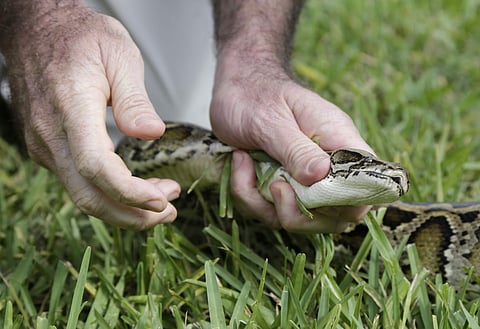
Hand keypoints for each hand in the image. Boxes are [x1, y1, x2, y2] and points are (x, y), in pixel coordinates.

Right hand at [1, 4, 179, 228]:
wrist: (36, 30)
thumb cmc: (80, 37)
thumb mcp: (119, 55)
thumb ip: (134, 100)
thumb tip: (151, 134)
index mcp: (72, 107)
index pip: (96, 166)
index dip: (130, 191)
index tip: (162, 200)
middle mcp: (51, 134)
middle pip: (88, 195)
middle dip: (131, 215)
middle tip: (168, 213)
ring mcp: (44, 144)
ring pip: (82, 194)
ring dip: (122, 207)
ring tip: (160, 203)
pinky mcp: (47, 148)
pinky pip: (77, 181)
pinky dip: (108, 193)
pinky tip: (134, 188)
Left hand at [210, 57, 372, 232]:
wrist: (234, 88)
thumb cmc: (256, 94)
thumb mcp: (272, 119)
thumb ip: (296, 148)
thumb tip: (322, 175)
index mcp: (339, 141)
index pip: (366, 184)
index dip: (346, 203)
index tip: (308, 195)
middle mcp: (327, 166)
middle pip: (336, 216)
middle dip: (298, 213)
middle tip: (272, 186)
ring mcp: (304, 181)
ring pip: (300, 219)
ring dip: (263, 203)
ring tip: (245, 163)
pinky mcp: (282, 189)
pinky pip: (270, 212)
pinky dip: (248, 196)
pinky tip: (240, 163)